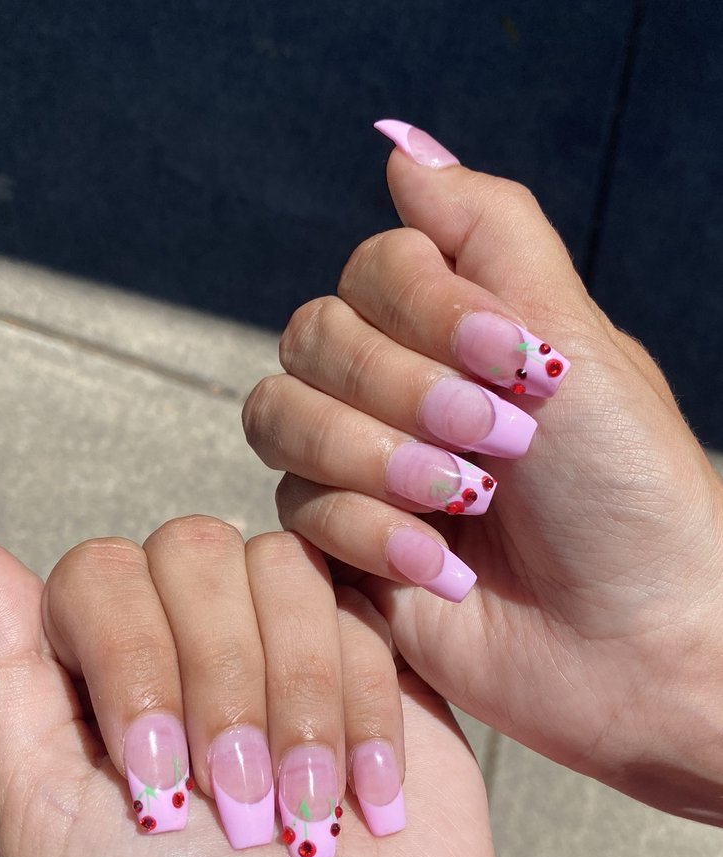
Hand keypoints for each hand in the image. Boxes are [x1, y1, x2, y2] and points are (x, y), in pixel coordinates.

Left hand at [0, 524, 499, 856]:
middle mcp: (191, 622)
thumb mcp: (60, 828)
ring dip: (298, 698)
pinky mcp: (362, 632)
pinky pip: (354, 607)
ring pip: (279, 566)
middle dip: (223, 680)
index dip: (132, 659)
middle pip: (193, 549)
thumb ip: (6, 690)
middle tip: (239, 793)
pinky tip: (362, 784)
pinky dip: (361, 707)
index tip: (158, 770)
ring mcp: (281, 619)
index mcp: (106, 660)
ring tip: (304, 796)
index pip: (96, 572)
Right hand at [243, 120, 722, 821]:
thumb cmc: (631, 494)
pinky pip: (299, 511)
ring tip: (464, 502)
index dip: (424, 305)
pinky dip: (372, 534)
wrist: (641, 644)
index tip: (513, 356)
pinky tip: (444, 570)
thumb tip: (401, 146)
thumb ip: (490, 233)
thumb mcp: (577, 339)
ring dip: (374, 456)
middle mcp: (395, 393)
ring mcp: (362, 469)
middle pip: (314, 338)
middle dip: (403, 389)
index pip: (373, 270)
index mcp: (454, 336)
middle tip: (499, 441)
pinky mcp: (341, 547)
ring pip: (282, 416)